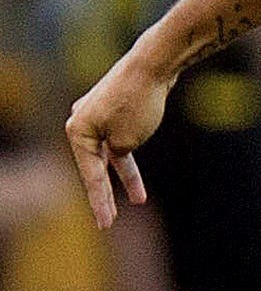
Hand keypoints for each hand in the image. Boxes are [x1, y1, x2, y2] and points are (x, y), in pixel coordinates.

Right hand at [65, 51, 168, 227]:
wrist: (153, 65)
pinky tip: (134, 175)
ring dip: (123, 176)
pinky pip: (118, 140)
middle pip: (94, 165)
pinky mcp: (113, 109)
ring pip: (109, 153)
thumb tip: (117, 152)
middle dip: (105, 193)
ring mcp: (97, 114)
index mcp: (77, 130)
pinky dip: (126, 158)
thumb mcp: (127, 141)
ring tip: (139, 199)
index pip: (91, 174)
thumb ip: (117, 154)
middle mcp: (81, 120)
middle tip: (111, 221)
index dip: (100, 202)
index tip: (106, 224)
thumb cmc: (138, 103)